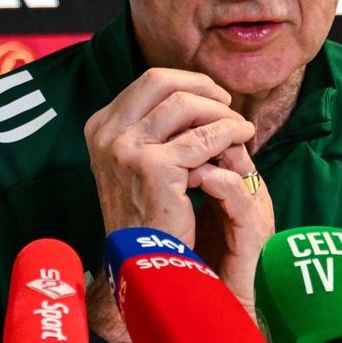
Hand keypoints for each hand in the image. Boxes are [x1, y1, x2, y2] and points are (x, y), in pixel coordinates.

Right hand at [83, 68, 271, 342]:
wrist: (143, 261)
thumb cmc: (148, 213)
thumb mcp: (137, 162)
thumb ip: (155, 127)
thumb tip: (195, 92)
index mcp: (99, 127)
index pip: (149, 83)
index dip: (187, 84)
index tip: (213, 98)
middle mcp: (106, 134)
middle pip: (162, 82)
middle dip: (203, 88)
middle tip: (228, 106)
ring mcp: (125, 148)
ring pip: (186, 104)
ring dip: (220, 113)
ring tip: (240, 129)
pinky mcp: (153, 167)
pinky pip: (204, 137)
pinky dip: (229, 134)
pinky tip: (242, 143)